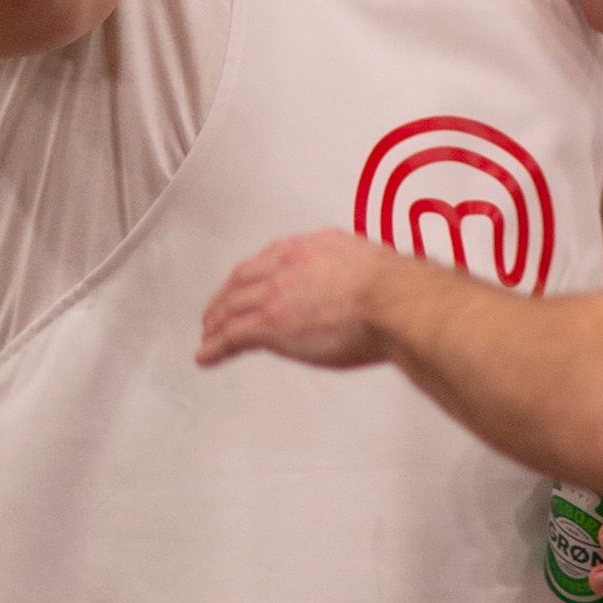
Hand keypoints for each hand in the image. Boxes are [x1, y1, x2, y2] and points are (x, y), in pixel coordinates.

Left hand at [196, 231, 405, 370]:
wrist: (393, 300)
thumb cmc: (395, 289)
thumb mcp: (370, 263)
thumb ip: (353, 269)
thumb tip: (361, 281)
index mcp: (311, 247)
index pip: (268, 259)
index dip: (251, 275)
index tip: (245, 284)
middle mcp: (287, 264)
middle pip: (242, 280)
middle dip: (225, 297)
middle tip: (216, 312)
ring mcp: (276, 293)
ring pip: (231, 307)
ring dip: (216, 322)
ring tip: (208, 335)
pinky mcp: (270, 323)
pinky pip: (232, 335)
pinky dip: (215, 346)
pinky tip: (207, 355)